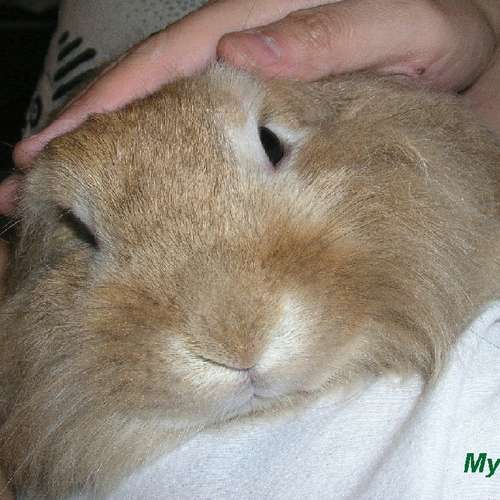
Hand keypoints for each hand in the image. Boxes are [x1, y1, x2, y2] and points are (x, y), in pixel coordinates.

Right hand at [1, 0, 498, 239]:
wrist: (473, 51)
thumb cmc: (447, 38)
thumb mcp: (403, 27)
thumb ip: (326, 34)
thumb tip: (238, 51)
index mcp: (267, 24)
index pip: (165, 66)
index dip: (103, 109)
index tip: (47, 148)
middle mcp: (246, 48)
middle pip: (143, 89)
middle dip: (78, 133)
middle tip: (20, 183)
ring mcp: (249, 77)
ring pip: (160, 109)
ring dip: (102, 147)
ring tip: (52, 186)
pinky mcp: (261, 102)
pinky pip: (193, 124)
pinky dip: (152, 152)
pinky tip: (130, 179)